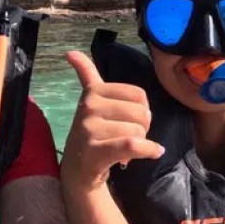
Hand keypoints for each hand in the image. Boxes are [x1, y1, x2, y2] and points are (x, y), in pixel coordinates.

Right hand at [61, 51, 162, 190]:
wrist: (77, 171)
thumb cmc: (93, 135)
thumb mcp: (91, 103)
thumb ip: (86, 75)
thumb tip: (70, 52)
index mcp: (93, 92)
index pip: (139, 94)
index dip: (143, 110)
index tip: (129, 121)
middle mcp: (89, 106)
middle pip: (141, 112)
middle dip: (142, 128)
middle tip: (129, 138)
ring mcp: (90, 128)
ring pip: (138, 130)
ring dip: (141, 144)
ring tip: (126, 151)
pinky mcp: (95, 150)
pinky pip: (133, 144)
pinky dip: (149, 150)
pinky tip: (154, 152)